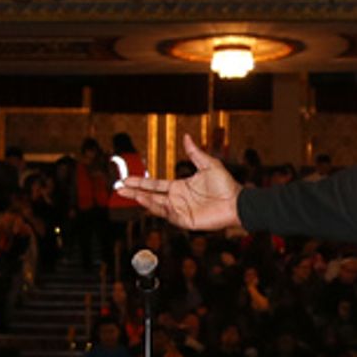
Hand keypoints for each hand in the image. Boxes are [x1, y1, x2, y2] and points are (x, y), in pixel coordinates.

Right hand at [116, 134, 241, 230]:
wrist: (237, 201)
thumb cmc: (226, 185)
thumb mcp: (208, 164)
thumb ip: (195, 152)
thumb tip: (186, 136)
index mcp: (179, 187)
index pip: (155, 185)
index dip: (141, 183)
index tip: (126, 180)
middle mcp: (177, 199)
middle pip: (151, 196)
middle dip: (134, 192)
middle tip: (119, 189)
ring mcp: (180, 210)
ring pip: (157, 206)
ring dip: (143, 200)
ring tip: (129, 194)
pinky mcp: (186, 220)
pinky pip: (168, 215)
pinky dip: (157, 209)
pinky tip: (147, 201)